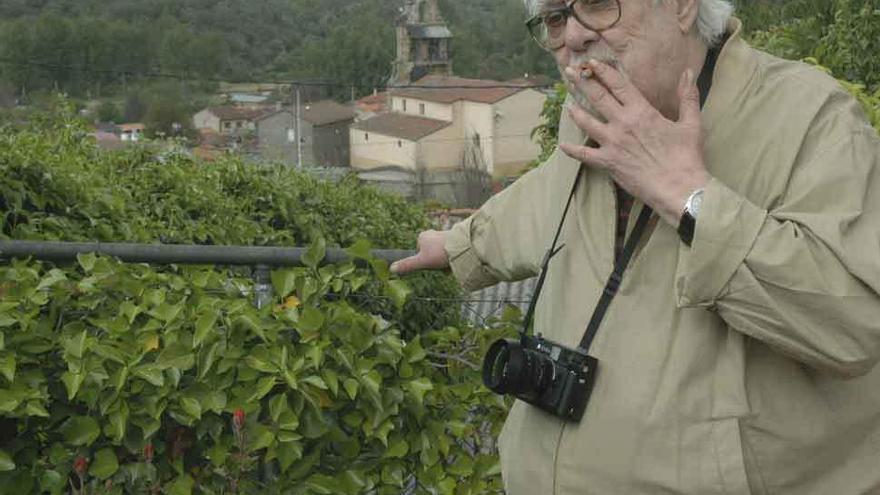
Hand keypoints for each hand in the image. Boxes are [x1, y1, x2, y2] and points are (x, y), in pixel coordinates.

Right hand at [390, 230, 449, 274]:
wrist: (461, 247)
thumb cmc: (439, 252)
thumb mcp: (421, 261)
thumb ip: (407, 265)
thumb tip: (391, 269)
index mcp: (423, 236)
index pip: (419, 252)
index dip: (424, 261)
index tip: (429, 264)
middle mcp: (433, 233)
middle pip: (430, 253)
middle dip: (435, 262)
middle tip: (440, 266)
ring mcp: (444, 235)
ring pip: (441, 253)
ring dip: (444, 261)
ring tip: (449, 264)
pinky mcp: (455, 238)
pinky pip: (450, 251)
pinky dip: (452, 258)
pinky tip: (455, 261)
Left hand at [559, 59, 709, 225]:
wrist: (678, 187)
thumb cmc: (685, 156)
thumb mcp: (690, 123)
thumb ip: (687, 96)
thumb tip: (688, 72)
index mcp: (642, 111)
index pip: (618, 84)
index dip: (603, 71)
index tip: (591, 63)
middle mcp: (623, 123)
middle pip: (598, 97)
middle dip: (582, 82)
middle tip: (568, 72)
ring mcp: (612, 143)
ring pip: (587, 122)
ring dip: (575, 111)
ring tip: (567, 103)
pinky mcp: (608, 162)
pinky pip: (585, 154)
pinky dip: (572, 150)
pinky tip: (562, 145)